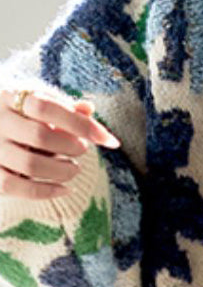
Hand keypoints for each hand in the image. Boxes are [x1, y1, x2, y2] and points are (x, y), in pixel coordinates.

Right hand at [0, 89, 119, 200]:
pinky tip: (65, 189)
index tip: (108, 140)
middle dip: (71, 147)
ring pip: (31, 165)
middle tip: (82, 149)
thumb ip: (64, 108)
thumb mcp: (38, 102)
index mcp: (10, 96)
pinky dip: (47, 191)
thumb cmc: (20, 114)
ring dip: (63, 171)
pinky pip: (18, 187)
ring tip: (73, 168)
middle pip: (41, 137)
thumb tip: (89, 110)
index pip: (47, 107)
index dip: (81, 124)